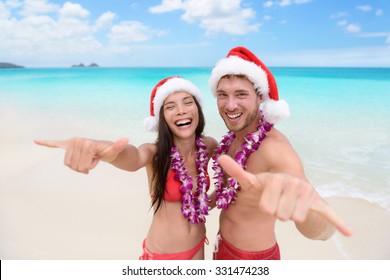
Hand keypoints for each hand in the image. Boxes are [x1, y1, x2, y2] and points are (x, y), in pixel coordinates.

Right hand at [34, 137, 128, 173]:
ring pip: (68, 164)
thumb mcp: (114, 152)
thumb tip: (126, 139)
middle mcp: (77, 140)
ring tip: (87, 159)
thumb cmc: (111, 152)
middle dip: (83, 167)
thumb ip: (119, 146)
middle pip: (72, 165)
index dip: (89, 167)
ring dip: (77, 165)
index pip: (80, 166)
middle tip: (92, 161)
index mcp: (85, 143)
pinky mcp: (68, 144)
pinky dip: (46, 142)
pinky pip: (55, 144)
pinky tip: (36, 140)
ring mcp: (72, 142)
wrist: (108, 148)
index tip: (96, 162)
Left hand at [218, 154, 352, 236]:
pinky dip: (338, 223)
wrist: (285, 185)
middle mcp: (294, 183)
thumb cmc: (265, 185)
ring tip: (287, 203)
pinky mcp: (318, 202)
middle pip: (280, 215)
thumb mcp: (250, 180)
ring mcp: (307, 192)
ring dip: (289, 216)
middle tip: (277, 201)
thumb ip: (236, 172)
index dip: (265, 207)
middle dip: (276, 212)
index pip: (267, 208)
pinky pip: (329, 213)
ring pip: (294, 219)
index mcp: (277, 178)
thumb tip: (219, 158)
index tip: (266, 198)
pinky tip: (348, 232)